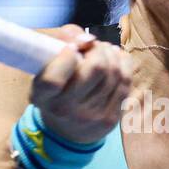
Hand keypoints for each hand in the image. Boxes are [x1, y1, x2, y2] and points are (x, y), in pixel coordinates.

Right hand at [32, 24, 133, 145]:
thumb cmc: (56, 87)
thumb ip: (60, 40)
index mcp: (43, 97)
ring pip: (114, 71)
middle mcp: (66, 110)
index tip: (71, 48)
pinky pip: (126, 81)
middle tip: (91, 46)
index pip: (53, 80)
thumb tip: (86, 38)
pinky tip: (115, 58)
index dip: (66, 57)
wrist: (67, 130)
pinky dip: (122, 62)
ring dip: (110, 53)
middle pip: (97, 68)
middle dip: (97, 48)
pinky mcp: (111, 118)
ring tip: (102, 50)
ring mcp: (91, 116)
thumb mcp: (45, 66)